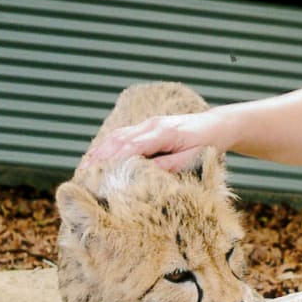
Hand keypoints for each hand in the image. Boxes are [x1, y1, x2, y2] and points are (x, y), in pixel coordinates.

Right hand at [81, 111, 216, 170]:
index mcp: (164, 132)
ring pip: (116, 136)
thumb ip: (170, 165)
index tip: (97, 178)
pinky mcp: (147, 127)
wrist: (219, 125)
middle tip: (82, 178)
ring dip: (99, 152)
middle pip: (117, 140)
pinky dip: (107, 147)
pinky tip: (97, 159)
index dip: (112, 162)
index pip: (131, 147)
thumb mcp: (194, 157)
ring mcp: (148, 124)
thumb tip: (145, 175)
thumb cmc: (209, 143)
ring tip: (83, 171)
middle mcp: (152, 125)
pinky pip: (122, 136)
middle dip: (98, 158)